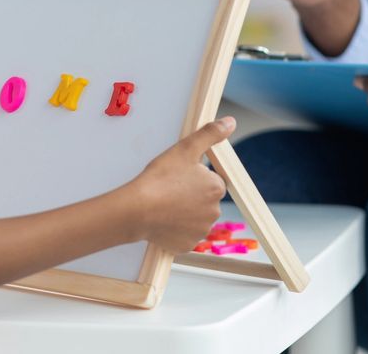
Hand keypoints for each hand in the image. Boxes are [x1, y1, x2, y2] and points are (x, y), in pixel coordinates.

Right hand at [124, 118, 233, 252]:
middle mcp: (214, 212)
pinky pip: (183, 235)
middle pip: (204, 201)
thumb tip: (230, 123)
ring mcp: (200, 231)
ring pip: (194, 218)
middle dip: (192, 196)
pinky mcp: (186, 245)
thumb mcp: (185, 148)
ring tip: (164, 205)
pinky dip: (175, 229)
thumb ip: (210, 134)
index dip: (196, 177)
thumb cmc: (160, 179)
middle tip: (171, 190)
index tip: (180, 177)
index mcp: (216, 188)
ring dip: (184, 213)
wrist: (137, 210)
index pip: (212, 181)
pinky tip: (162, 220)